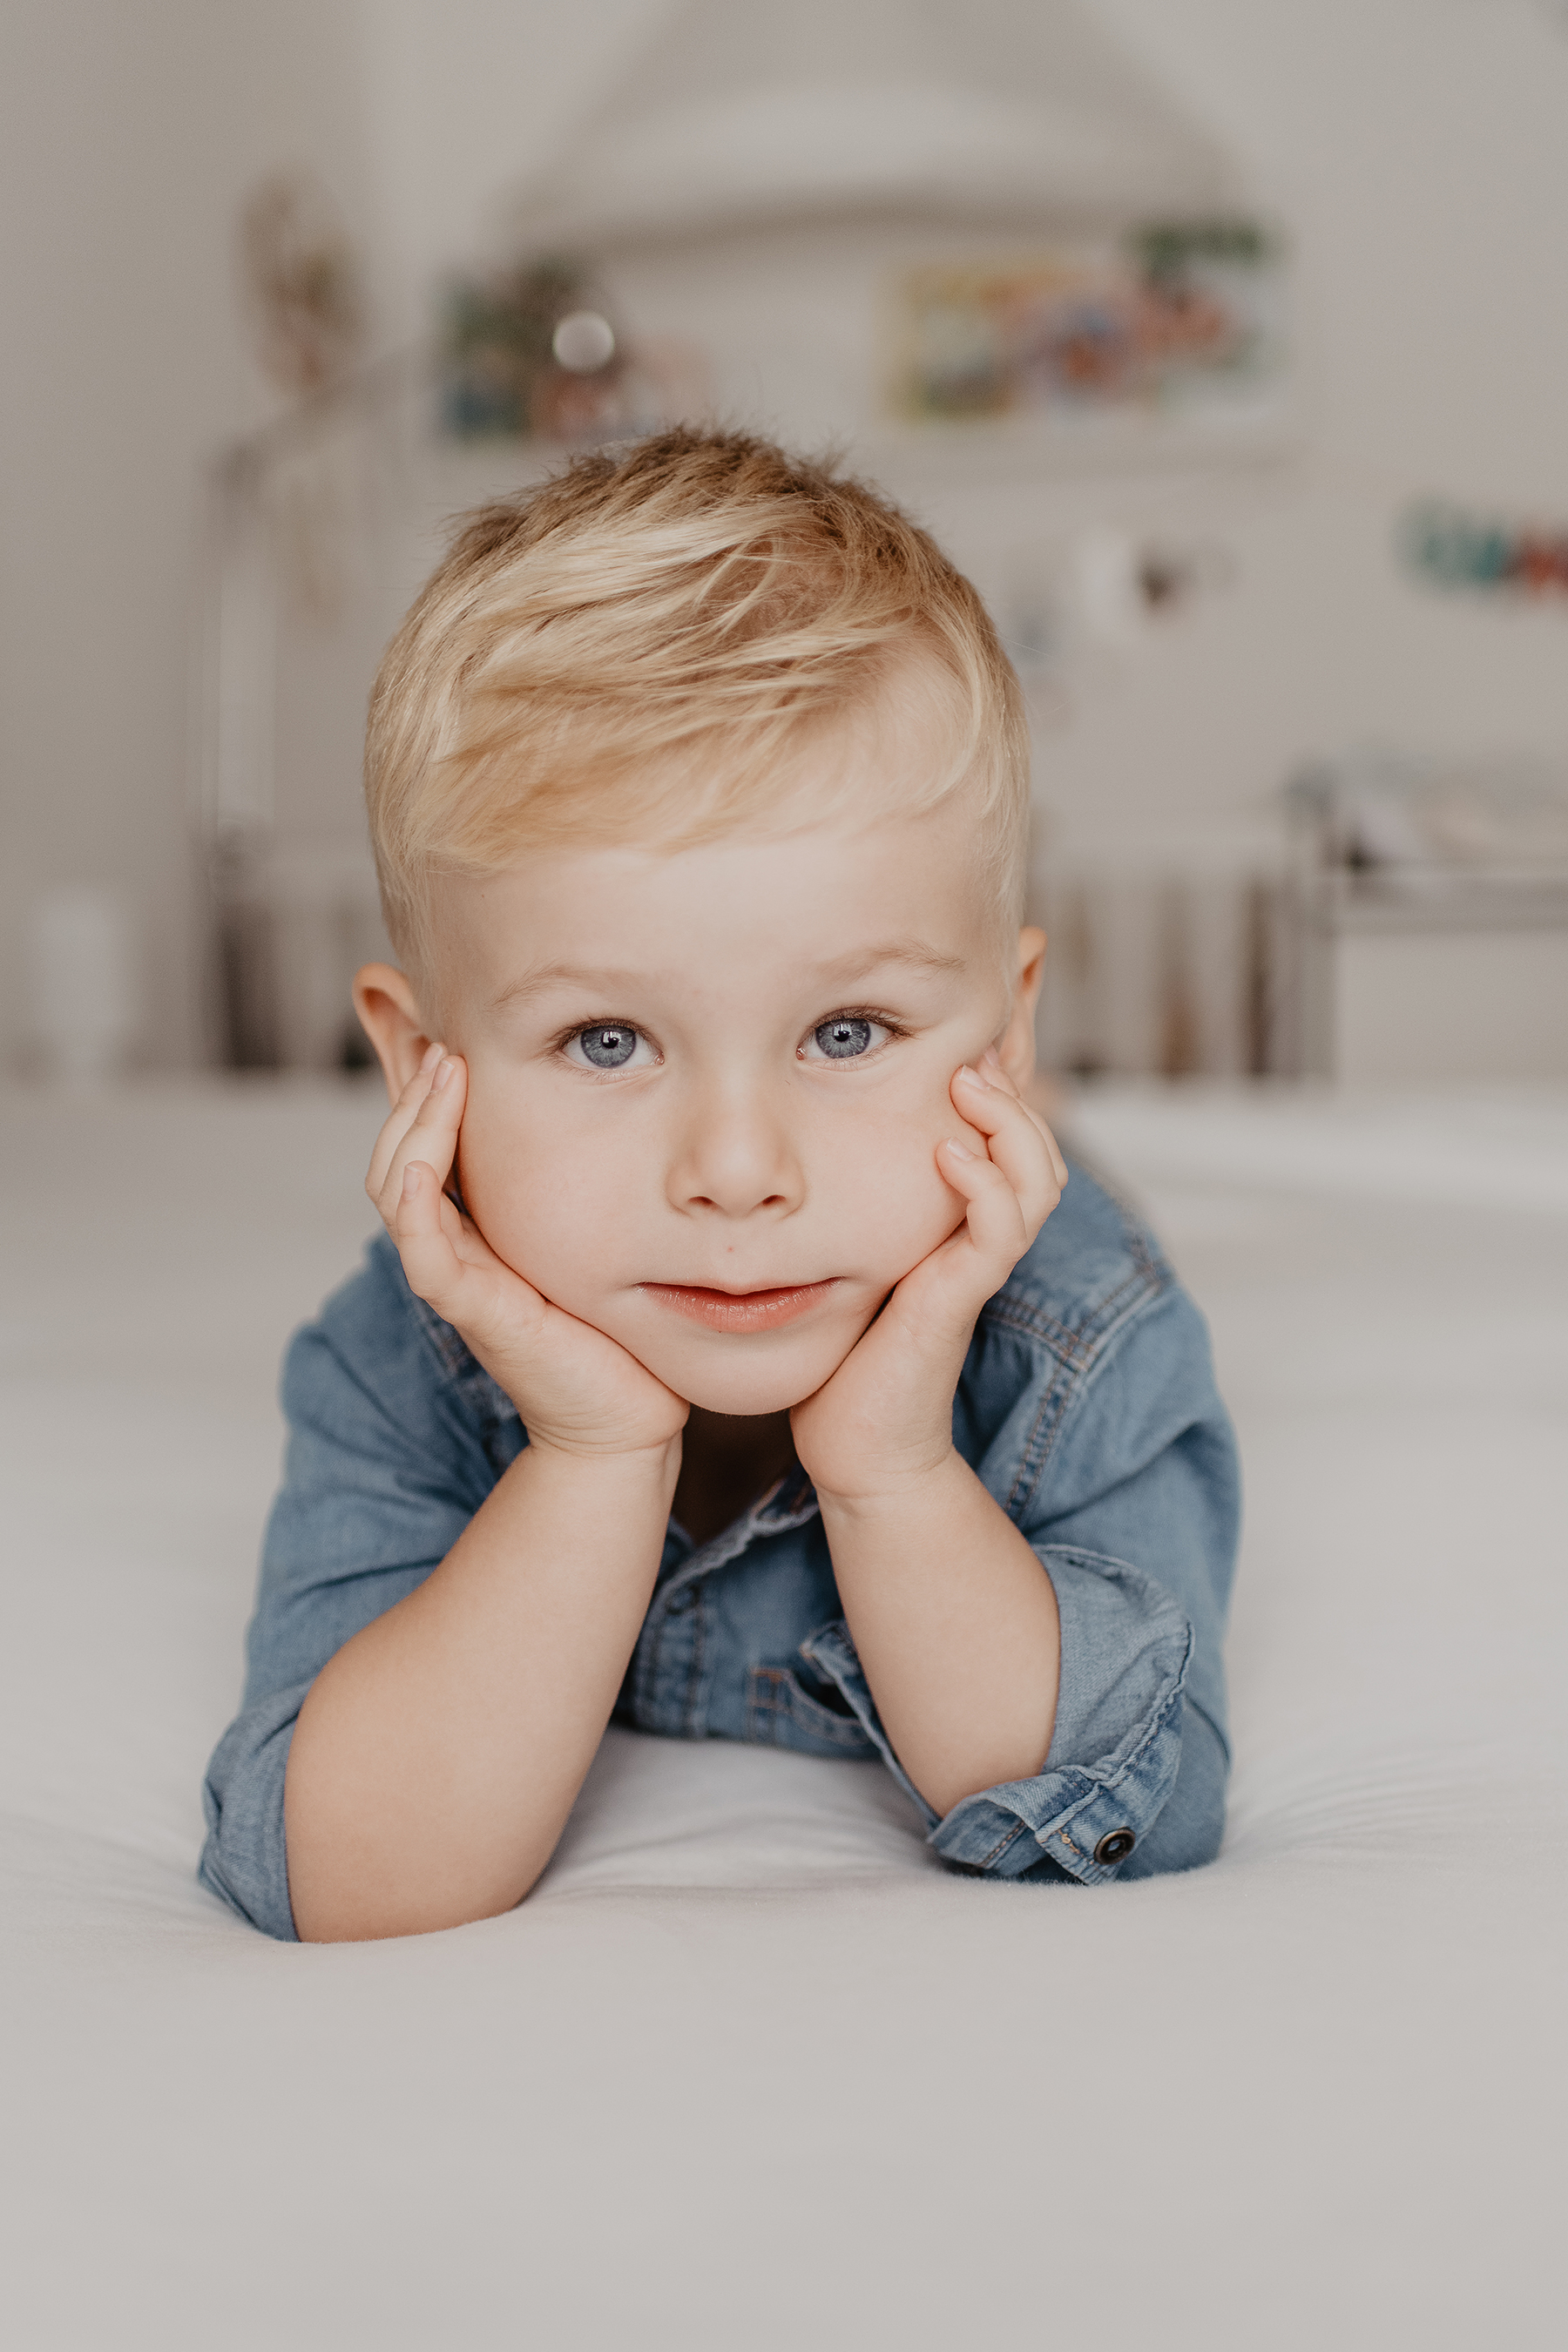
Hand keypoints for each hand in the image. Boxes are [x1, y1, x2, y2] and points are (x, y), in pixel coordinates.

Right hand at [366, 1046, 688, 1459]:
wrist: (629, 1418)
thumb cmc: (618, 1327)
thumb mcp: (596, 1231)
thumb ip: (586, 1179)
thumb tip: (607, 1110)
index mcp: (475, 1228)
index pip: (422, 1143)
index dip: (418, 1087)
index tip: (432, 1027)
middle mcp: (455, 1249)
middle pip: (396, 1157)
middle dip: (410, 1093)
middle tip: (438, 1039)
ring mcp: (459, 1281)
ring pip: (398, 1192)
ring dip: (413, 1127)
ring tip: (442, 1072)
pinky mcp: (478, 1314)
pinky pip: (426, 1255)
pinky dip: (416, 1206)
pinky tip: (424, 1163)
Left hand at [790, 1052, 1066, 1503]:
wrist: (855, 1447)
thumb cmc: (841, 1359)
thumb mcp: (843, 1261)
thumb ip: (843, 1209)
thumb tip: (794, 1143)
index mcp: (959, 1230)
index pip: (1007, 1146)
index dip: (999, 1094)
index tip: (959, 1047)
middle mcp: (979, 1244)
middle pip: (1039, 1153)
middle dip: (1013, 1095)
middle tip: (971, 1057)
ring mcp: (976, 1271)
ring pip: (1038, 1183)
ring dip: (1010, 1127)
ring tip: (968, 1086)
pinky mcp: (960, 1300)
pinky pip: (999, 1233)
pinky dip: (985, 1187)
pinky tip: (949, 1156)